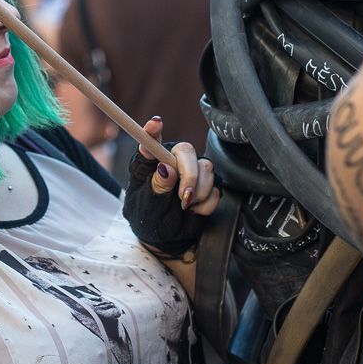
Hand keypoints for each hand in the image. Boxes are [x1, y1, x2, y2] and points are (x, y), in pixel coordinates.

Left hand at [122, 117, 217, 257]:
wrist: (168, 240)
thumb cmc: (150, 220)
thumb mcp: (147, 208)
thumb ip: (156, 188)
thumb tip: (166, 169)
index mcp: (149, 163)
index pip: (149, 142)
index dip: (152, 130)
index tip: (155, 123)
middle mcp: (171, 161)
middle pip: (186, 151)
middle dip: (189, 175)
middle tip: (183, 197)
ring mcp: (192, 171)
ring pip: (206, 168)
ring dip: (198, 193)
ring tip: (185, 207)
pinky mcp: (208, 184)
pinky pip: (216, 188)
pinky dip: (206, 204)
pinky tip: (194, 211)